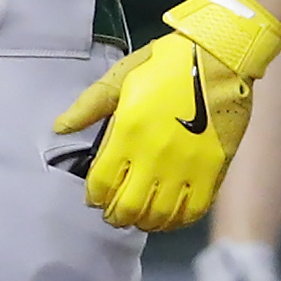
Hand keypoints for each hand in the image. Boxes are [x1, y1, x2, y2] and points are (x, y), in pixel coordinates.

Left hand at [53, 0, 280, 233]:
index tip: (95, 198)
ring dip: (145, 222)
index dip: (94, 196)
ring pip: (159, 215)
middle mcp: (153, 157)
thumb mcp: (121, 77)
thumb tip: (59, 127)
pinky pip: (193, 210)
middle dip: (116, 215)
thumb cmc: (167, 63)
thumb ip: (89, 105)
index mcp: (126, 134)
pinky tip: (170, 217)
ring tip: (140, 218)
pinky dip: (178, 220)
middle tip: (115, 214)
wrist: (220, 57)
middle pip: (128, 207)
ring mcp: (184, 167)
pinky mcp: (213, 170)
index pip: (101, 183)